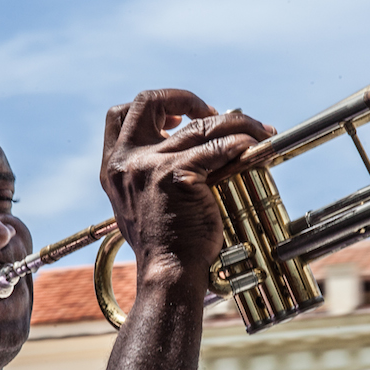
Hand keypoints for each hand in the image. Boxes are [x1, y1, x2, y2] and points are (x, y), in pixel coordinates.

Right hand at [100, 89, 273, 286]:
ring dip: (234, 121)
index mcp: (113, 167)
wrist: (166, 273)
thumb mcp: (138, 205)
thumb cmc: (162, 246)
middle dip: (184, 97)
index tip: (178, 118)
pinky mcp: (176, 174)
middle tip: (211, 111)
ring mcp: (149, 165)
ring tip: (257, 130)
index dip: (153, 108)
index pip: (120, 115)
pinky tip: (254, 147)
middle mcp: (125, 161)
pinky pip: (217, 147)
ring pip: (198, 123)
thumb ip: (149, 175)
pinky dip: (240, 143)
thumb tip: (187, 152)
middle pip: (148, 101)